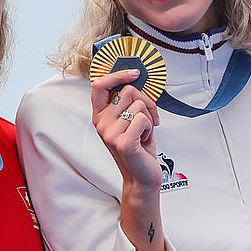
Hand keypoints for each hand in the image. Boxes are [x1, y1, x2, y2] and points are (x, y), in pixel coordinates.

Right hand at [90, 68, 167, 250]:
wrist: (142, 177)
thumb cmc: (139, 147)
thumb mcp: (130, 121)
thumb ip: (128, 102)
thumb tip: (135, 78)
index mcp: (100, 116)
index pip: (99, 85)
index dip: (116, 74)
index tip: (134, 73)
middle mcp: (101, 123)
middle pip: (128, 91)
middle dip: (146, 102)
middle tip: (148, 119)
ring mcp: (110, 133)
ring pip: (139, 105)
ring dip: (148, 118)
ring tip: (143, 133)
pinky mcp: (123, 142)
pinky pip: (144, 119)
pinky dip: (151, 128)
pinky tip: (145, 141)